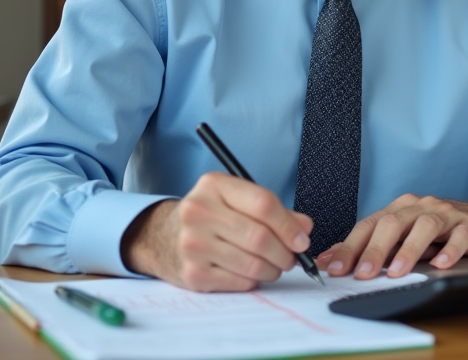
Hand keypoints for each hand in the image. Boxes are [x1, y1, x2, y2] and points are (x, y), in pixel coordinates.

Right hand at [121, 172, 313, 291]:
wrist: (162, 238)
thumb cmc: (209, 217)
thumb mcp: (235, 200)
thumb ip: (273, 210)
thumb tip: (304, 228)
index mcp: (213, 185)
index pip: (263, 204)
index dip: (289, 225)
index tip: (303, 239)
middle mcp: (198, 212)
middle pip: (260, 237)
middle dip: (286, 252)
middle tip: (293, 258)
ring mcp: (193, 244)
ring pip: (253, 263)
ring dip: (274, 269)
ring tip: (276, 266)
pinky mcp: (193, 273)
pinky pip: (241, 281)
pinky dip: (255, 280)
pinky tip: (253, 272)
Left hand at [318, 193, 467, 279]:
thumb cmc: (445, 232)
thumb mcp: (407, 237)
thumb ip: (375, 246)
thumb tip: (333, 259)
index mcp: (402, 209)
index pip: (370, 224)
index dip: (350, 245)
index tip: (334, 267)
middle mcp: (421, 207)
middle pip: (393, 223)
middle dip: (375, 250)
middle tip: (362, 274)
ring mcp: (448, 214)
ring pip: (425, 226)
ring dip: (409, 251)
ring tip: (397, 272)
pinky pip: (460, 236)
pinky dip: (450, 251)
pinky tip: (441, 265)